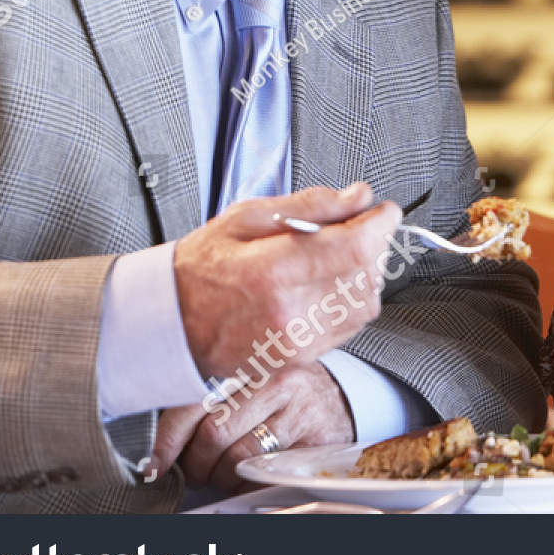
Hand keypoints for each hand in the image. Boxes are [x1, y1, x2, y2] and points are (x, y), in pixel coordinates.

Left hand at [151, 363, 354, 493]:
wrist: (341, 395)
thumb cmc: (283, 391)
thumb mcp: (248, 378)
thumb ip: (211, 396)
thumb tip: (160, 441)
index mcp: (249, 360)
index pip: (195, 400)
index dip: (168, 438)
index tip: (156, 463)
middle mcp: (276, 381)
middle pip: (214, 433)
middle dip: (196, 464)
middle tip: (194, 472)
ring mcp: (298, 410)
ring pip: (238, 458)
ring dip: (221, 477)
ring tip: (221, 474)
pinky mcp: (315, 439)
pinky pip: (268, 472)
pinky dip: (248, 483)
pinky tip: (247, 475)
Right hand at [174, 182, 399, 378]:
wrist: (170, 322)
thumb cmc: (203, 265)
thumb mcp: (247, 217)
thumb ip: (310, 206)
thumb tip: (360, 197)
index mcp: (275, 270)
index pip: (358, 247)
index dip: (382, 224)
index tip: (383, 210)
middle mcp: (290, 311)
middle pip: (369, 275)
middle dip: (374, 246)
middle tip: (355, 229)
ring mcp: (297, 340)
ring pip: (366, 304)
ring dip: (365, 275)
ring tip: (336, 258)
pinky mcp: (300, 357)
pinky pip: (351, 327)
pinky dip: (351, 302)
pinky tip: (327, 285)